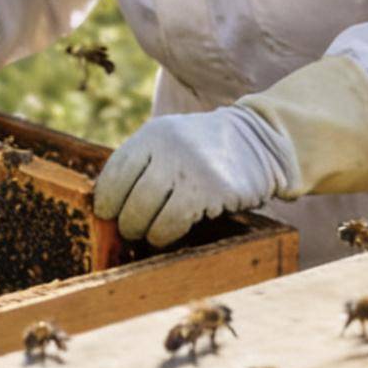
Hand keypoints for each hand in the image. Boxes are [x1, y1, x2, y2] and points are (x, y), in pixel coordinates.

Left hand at [93, 107, 299, 247]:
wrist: (261, 140)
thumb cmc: (206, 150)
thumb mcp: (171, 141)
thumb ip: (144, 163)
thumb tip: (107, 206)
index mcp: (153, 133)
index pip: (115, 172)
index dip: (106, 198)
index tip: (106, 213)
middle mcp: (168, 147)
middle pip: (128, 197)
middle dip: (125, 220)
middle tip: (129, 229)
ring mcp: (190, 168)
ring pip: (146, 213)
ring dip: (143, 231)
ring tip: (148, 234)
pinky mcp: (210, 189)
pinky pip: (173, 222)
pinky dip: (165, 234)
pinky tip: (167, 235)